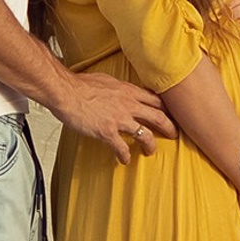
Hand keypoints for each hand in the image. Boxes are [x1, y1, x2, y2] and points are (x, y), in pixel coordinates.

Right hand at [52, 69, 171, 162]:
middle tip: (173, 134)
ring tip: (150, 151)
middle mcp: (128, 104)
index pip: (156, 100)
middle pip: (159, 116)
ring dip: (151, 145)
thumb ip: (119, 88)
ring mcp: (120, 119)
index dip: (166, 108)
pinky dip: (125, 156)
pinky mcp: (108, 132)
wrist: (66, 91)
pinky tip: (124, 160)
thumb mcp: (107, 80)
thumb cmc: (81, 84)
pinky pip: (122, 148)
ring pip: (146, 135)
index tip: (170, 114)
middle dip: (169, 127)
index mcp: (129, 91)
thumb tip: (121, 91)